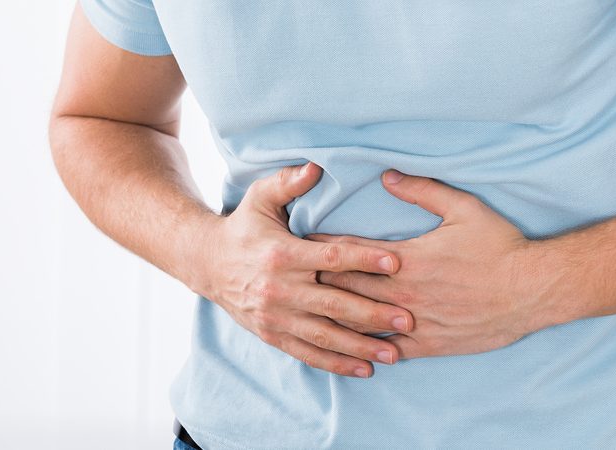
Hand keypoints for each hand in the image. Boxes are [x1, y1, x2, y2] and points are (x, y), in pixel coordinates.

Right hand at [182, 162, 414, 377]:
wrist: (207, 263)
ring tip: (394, 353)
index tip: (396, 262)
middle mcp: (279, 289)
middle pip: (334, 303)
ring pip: (324, 335)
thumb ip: (288, 182)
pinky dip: (336, 363)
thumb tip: (316, 166)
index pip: (331, 257)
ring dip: (361, 346)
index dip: (365, 259)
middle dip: (373, 313)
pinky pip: (307, 353)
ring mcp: (276, 316)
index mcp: (282, 254)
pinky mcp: (272, 335)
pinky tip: (364, 369)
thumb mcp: (260, 198)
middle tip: (408, 317)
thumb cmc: (244, 226)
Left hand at [306, 169, 564, 359]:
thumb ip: (421, 191)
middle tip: (289, 278)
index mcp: (405, 258)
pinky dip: (363, 348)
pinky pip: (386, 350)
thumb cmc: (500, 246)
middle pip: (344, 288)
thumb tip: (386, 176)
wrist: (532, 290)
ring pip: (359, 323)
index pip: (348, 253)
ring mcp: (414, 321)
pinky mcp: (428, 344)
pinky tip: (346, 347)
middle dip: (316, 282)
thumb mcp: (463, 208)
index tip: (296, 244)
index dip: (320, 249)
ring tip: (306, 312)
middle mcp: (402, 292)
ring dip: (331, 316)